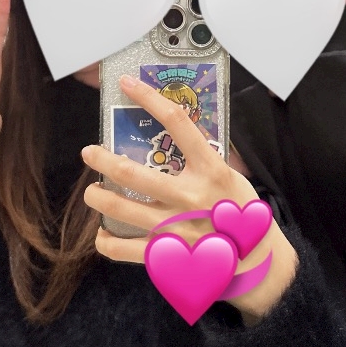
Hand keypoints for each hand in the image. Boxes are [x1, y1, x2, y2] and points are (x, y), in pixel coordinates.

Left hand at [82, 75, 297, 319]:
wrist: (257, 261)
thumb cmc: (241, 213)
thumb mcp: (232, 177)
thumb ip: (204, 159)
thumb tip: (177, 132)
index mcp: (210, 170)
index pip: (177, 123)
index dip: (149, 99)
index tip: (127, 85)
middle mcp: (189, 196)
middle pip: (132, 171)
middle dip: (102, 159)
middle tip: (89, 153)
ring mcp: (175, 228)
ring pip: (119, 207)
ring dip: (97, 197)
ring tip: (92, 192)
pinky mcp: (165, 255)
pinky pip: (122, 249)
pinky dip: (106, 241)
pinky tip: (104, 233)